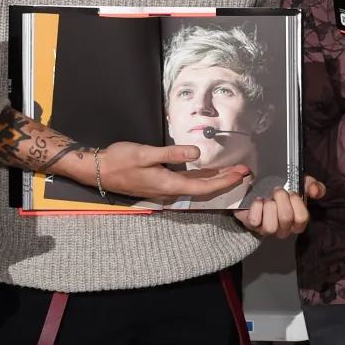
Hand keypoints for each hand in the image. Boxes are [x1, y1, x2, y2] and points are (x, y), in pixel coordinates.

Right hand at [95, 141, 251, 201]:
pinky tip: (209, 172)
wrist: (98, 169)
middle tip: (245, 172)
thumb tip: (197, 153)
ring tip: (233, 171)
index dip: (224, 182)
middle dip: (225, 181)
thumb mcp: (146, 153)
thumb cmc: (120, 159)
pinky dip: (201, 178)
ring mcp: (164, 190)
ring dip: (215, 180)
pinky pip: (186, 184)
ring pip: (195, 187)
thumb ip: (172, 154)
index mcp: (168, 185)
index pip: (203, 187)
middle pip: (203, 189)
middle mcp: (169, 191)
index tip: (241, 174)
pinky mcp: (160, 184)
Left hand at [235, 177, 325, 238]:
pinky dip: (256, 207)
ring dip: (269, 206)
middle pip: (286, 218)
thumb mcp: (301, 184)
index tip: (291, 191)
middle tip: (277, 191)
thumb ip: (313, 186)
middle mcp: (284, 230)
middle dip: (281, 199)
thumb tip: (314, 191)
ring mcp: (268, 230)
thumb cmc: (283, 192)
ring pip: (271, 226)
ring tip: (268, 199)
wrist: (260, 190)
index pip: (302, 218)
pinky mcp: (253, 226)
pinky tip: (259, 200)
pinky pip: (255, 221)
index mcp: (298, 223)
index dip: (296, 202)